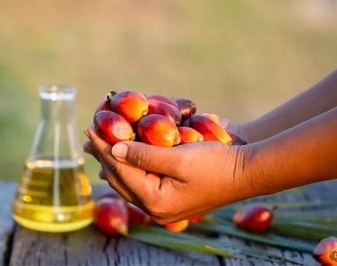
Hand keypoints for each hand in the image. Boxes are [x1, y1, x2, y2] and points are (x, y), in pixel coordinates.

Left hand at [84, 126, 253, 223]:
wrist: (248, 172)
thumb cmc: (217, 163)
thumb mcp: (180, 156)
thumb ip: (144, 155)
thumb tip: (113, 149)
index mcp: (155, 201)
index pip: (120, 170)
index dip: (103, 147)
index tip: (90, 127)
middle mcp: (156, 208)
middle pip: (120, 178)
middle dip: (104, 154)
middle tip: (89, 135)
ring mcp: (163, 205)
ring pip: (128, 181)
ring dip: (114, 161)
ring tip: (97, 145)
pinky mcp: (170, 197)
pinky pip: (140, 182)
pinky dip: (129, 167)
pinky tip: (121, 156)